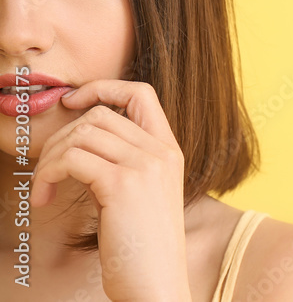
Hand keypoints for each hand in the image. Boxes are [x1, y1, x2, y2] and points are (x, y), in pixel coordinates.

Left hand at [30, 80, 190, 300]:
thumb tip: (82, 141)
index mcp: (169, 151)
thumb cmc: (143, 250)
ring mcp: (145, 166)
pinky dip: (47, 175)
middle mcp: (161, 152)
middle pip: (99, 114)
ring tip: (44, 188)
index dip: (103, 88)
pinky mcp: (123, 184)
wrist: (157, 286)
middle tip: (48, 171)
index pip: (141, 93)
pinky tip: (44, 199)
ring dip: (50, 159)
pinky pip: (72, 158)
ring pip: (82, 134)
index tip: (73, 103)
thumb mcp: (143, 196)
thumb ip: (125, 163)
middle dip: (62, 137)